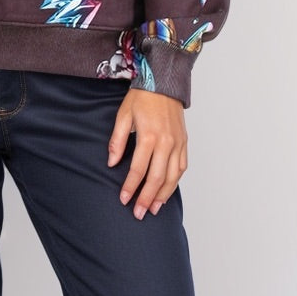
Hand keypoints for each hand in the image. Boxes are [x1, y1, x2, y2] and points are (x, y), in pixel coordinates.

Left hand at [107, 88, 187, 220]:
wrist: (164, 82)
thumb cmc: (142, 97)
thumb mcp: (123, 115)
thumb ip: (117, 140)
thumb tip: (112, 162)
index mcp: (149, 136)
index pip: (138, 169)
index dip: (130, 187)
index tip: (124, 199)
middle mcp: (166, 143)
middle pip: (157, 178)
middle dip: (146, 198)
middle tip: (138, 213)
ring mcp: (178, 143)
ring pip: (172, 177)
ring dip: (163, 195)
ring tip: (153, 209)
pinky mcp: (184, 142)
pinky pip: (182, 168)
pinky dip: (175, 182)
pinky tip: (167, 191)